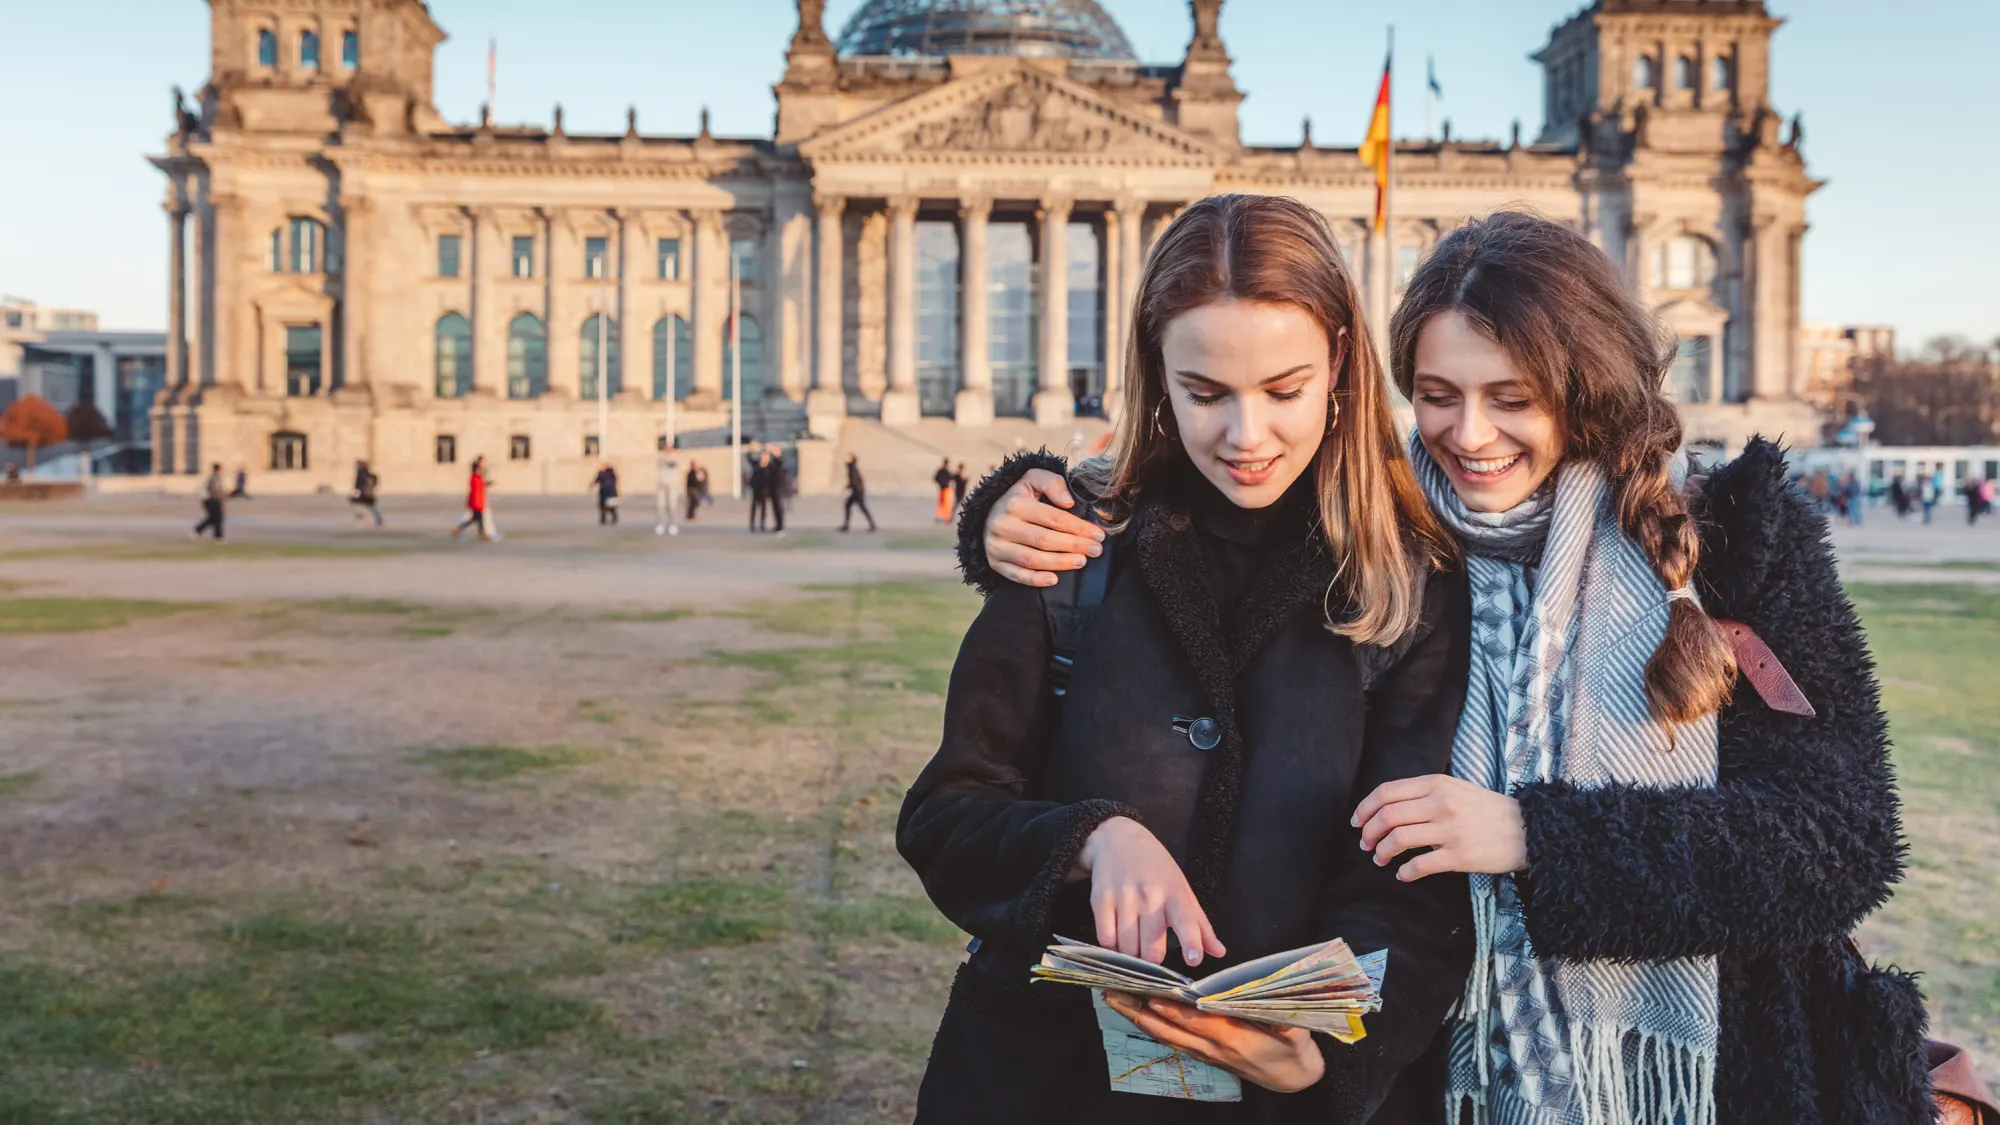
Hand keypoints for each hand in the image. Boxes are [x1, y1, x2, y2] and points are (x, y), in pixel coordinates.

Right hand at [983, 468, 1104, 587]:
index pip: (1053, 518)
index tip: (1098, 534)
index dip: (1079, 528)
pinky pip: (1017, 576)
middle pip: (1044, 540)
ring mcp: (997, 546)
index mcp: (1015, 504)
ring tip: (1082, 562)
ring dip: (1060, 563)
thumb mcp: (1033, 479)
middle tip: (1096, 550)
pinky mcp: (995, 562)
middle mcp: (1003, 525)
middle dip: (1074, 546)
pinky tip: (1055, 579)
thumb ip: (1053, 483)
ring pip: (1032, 559)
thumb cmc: (1019, 497)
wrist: (989, 514)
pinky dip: (1036, 580)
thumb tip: (1068, 502)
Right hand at [1073, 817, 1225, 966]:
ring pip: (1128, 948)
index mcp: (1174, 893)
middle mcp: (1150, 896)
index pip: (1186, 921)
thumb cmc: (1156, 868)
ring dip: (1132, 956)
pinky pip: (1106, 939)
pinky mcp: (1101, 901)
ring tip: (1135, 945)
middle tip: (1152, 953)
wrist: (1118, 840)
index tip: (1194, 959)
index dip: (1191, 942)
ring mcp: (1123, 898)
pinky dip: (1112, 947)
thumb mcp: (1182, 889)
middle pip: (1152, 949)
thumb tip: (1219, 952)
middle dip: (1153, 960)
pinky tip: (1118, 938)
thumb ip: (1200, 925)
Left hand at [1102, 993, 1324, 1093]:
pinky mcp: (1203, 1054)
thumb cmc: (1292, 1051)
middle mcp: (1212, 1047)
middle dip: (1139, 1010)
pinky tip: (1135, 1013)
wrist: (1292, 1078)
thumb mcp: (1295, 1032)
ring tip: (1113, 997)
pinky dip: (1150, 1025)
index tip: (1153, 996)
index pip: (1197, 1022)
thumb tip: (1270, 994)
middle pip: (1169, 1028)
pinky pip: (1170, 1039)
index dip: (1174, 1011)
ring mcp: (1205, 1053)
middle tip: (1113, 991)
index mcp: (1233, 1038)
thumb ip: (1282, 1016)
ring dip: (1137, 1016)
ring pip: (1164, 1034)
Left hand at [1351, 774, 1527, 880]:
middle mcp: (1441, 803)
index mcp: (1437, 784)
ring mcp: (1450, 830)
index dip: (1365, 808)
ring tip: (1381, 859)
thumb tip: (1388, 807)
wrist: (1528, 830)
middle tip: (1366, 845)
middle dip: (1369, 833)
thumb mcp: (1456, 788)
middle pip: (1387, 816)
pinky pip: (1419, 865)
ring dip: (1382, 852)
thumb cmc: (1489, 810)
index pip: (1387, 792)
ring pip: (1398, 839)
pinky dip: (1404, 872)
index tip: (1357, 822)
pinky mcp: (1459, 856)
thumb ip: (1425, 792)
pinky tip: (1403, 874)